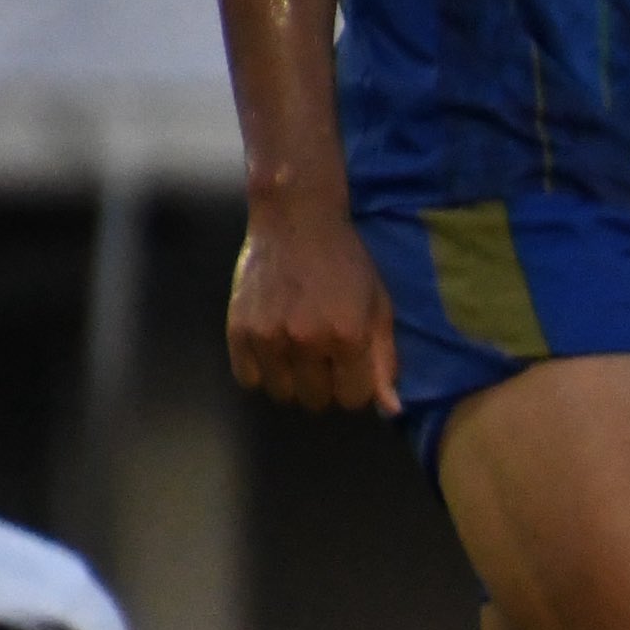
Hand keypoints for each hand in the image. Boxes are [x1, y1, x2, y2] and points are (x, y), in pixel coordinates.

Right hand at [226, 198, 397, 414]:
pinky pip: (248, 378)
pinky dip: (261, 370)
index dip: (354, 385)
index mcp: (347, 336)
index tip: (350, 366)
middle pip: (316, 400)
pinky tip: (272, 347)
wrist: (295, 220)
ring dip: (292, 380)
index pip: (352, 398)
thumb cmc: (345, 262)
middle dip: (324, 384)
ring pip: (281, 394)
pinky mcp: (238, 330)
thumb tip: (391, 409)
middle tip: (322, 355)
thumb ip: (384, 358)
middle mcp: (306, 341)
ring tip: (296, 350)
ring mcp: (268, 337)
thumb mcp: (378, 305)